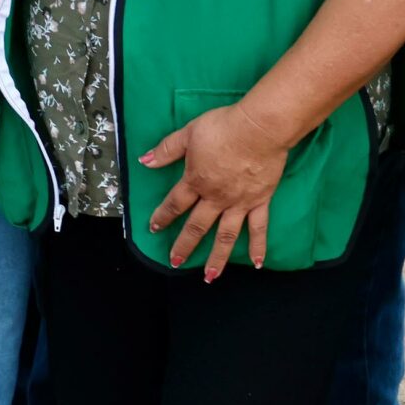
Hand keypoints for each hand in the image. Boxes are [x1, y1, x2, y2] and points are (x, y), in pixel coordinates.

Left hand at [143, 102, 289, 279]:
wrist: (258, 129)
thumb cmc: (223, 128)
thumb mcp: (189, 134)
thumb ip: (167, 150)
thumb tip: (144, 161)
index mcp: (196, 181)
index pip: (175, 203)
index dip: (163, 216)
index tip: (155, 228)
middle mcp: (215, 198)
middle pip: (197, 226)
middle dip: (184, 245)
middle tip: (176, 262)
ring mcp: (239, 203)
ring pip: (225, 236)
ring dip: (217, 258)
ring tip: (209, 277)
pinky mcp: (259, 202)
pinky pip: (258, 228)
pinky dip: (258, 247)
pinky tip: (257, 264)